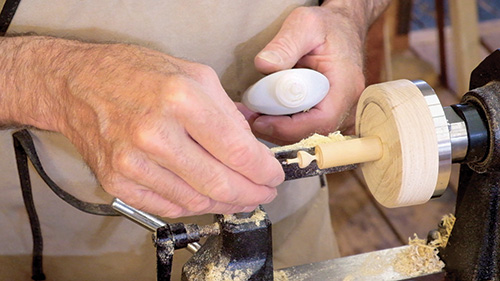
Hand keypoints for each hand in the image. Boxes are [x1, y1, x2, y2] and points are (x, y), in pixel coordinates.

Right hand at [0, 37, 283, 216]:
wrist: (77, 84)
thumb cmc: (137, 74)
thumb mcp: (193, 74)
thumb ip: (228, 112)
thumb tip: (251, 148)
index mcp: (181, 99)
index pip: (237, 150)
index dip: (263, 170)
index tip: (274, 176)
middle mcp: (155, 134)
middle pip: (220, 183)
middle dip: (252, 194)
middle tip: (264, 194)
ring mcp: (132, 162)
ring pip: (196, 201)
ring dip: (226, 204)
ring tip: (240, 197)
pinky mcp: (116, 182)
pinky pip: (168, 208)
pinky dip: (194, 207)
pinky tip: (207, 199)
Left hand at [241, 2, 385, 144]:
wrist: (342, 28)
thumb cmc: (326, 26)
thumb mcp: (304, 24)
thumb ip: (284, 44)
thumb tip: (264, 65)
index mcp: (345, 86)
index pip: (320, 121)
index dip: (289, 127)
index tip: (261, 120)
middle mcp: (347, 105)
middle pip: (311, 133)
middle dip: (276, 130)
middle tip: (248, 117)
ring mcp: (340, 112)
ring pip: (307, 134)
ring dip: (278, 129)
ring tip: (252, 114)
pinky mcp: (328, 113)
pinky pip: (307, 128)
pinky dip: (285, 125)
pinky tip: (266, 114)